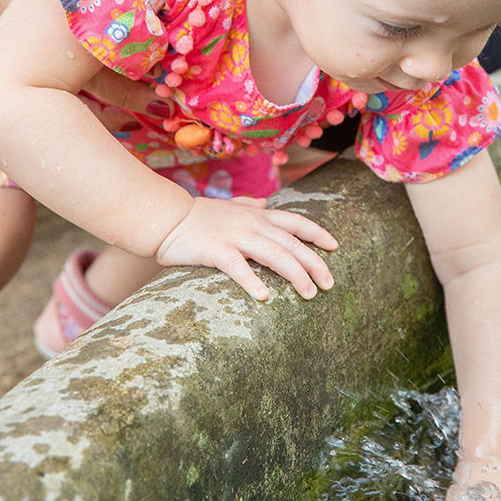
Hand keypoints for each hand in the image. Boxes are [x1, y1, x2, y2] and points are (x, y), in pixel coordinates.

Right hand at [155, 195, 336, 300]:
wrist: (165, 217)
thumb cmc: (197, 216)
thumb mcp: (229, 206)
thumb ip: (249, 205)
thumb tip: (264, 203)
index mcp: (257, 214)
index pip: (296, 222)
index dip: (317, 234)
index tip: (334, 247)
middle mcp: (252, 223)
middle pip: (292, 243)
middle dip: (314, 264)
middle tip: (329, 284)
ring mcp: (235, 236)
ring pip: (274, 255)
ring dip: (295, 275)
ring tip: (308, 294)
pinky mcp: (215, 250)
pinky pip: (238, 267)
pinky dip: (252, 281)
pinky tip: (264, 297)